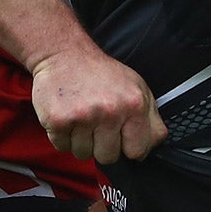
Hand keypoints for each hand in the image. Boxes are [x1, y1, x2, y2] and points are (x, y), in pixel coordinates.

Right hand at [31, 45, 165, 165]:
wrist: (64, 54)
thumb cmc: (101, 73)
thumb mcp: (137, 87)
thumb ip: (151, 119)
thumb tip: (151, 147)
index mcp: (134, 104)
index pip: (137, 151)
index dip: (127, 146)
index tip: (120, 135)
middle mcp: (110, 111)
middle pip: (108, 157)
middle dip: (102, 145)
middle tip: (96, 122)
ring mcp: (84, 117)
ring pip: (84, 154)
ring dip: (81, 141)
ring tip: (81, 118)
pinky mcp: (59, 120)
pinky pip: (63, 147)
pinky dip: (63, 136)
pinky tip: (67, 116)